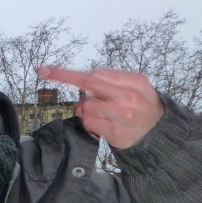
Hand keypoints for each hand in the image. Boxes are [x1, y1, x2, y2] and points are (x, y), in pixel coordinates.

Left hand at [37, 66, 162, 148]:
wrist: (158, 132)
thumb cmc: (141, 105)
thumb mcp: (135, 85)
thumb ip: (110, 78)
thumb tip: (84, 79)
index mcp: (134, 81)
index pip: (96, 73)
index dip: (68, 72)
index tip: (46, 69)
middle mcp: (129, 97)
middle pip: (87, 83)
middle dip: (62, 76)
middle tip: (43, 71)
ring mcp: (122, 116)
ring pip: (85, 107)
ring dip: (86, 110)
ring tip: (102, 113)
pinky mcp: (115, 133)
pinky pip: (88, 123)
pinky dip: (90, 124)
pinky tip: (102, 125)